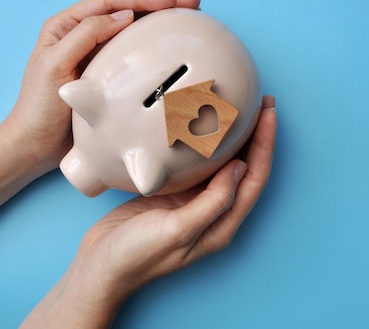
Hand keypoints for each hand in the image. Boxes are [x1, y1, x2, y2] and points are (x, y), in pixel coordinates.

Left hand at [0, 0, 200, 173]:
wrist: (37, 146)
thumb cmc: (38, 108)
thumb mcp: (56, 65)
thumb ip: (85, 36)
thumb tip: (124, 16)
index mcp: (67, 26)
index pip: (110, 2)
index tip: (171, 1)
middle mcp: (84, 36)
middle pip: (127, 11)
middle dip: (160, 4)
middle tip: (191, 3)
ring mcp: (99, 56)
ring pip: (134, 31)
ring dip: (160, 23)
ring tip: (188, 19)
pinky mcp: (109, 77)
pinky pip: (135, 56)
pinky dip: (154, 49)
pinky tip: (171, 49)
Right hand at [62, 97, 275, 320]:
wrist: (99, 266)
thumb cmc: (136, 257)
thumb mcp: (177, 231)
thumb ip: (211, 203)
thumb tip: (239, 168)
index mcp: (221, 225)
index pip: (254, 179)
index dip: (265, 145)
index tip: (269, 114)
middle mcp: (214, 213)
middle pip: (246, 168)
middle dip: (258, 136)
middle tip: (263, 102)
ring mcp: (195, 202)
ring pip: (225, 163)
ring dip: (236, 136)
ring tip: (243, 108)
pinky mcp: (175, 194)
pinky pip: (199, 163)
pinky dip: (207, 142)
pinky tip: (205, 125)